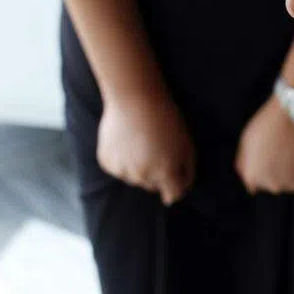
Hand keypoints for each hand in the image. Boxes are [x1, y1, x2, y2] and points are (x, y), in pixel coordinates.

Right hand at [97, 88, 195, 205]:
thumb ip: (186, 172)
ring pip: (135, 178)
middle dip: (159, 173)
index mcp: (166, 172)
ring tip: (142, 142)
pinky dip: (123, 160)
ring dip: (140, 166)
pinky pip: (119, 169)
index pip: (173, 195)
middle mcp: (143, 176)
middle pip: (154, 186)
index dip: (178, 187)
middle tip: (158, 148)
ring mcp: (122, 171)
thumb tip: (177, 195)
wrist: (134, 98)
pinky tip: (127, 141)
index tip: (177, 176)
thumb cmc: (166, 119)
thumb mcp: (187, 144)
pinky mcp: (107, 162)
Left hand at [235, 98, 293, 194]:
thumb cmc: (274, 119)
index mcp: (253, 176)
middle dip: (281, 169)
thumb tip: (251, 187)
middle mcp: (274, 186)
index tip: (272, 149)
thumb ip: (245, 164)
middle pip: (278, 184)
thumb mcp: (248, 139)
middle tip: (288, 144)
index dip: (264, 165)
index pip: (256, 183)